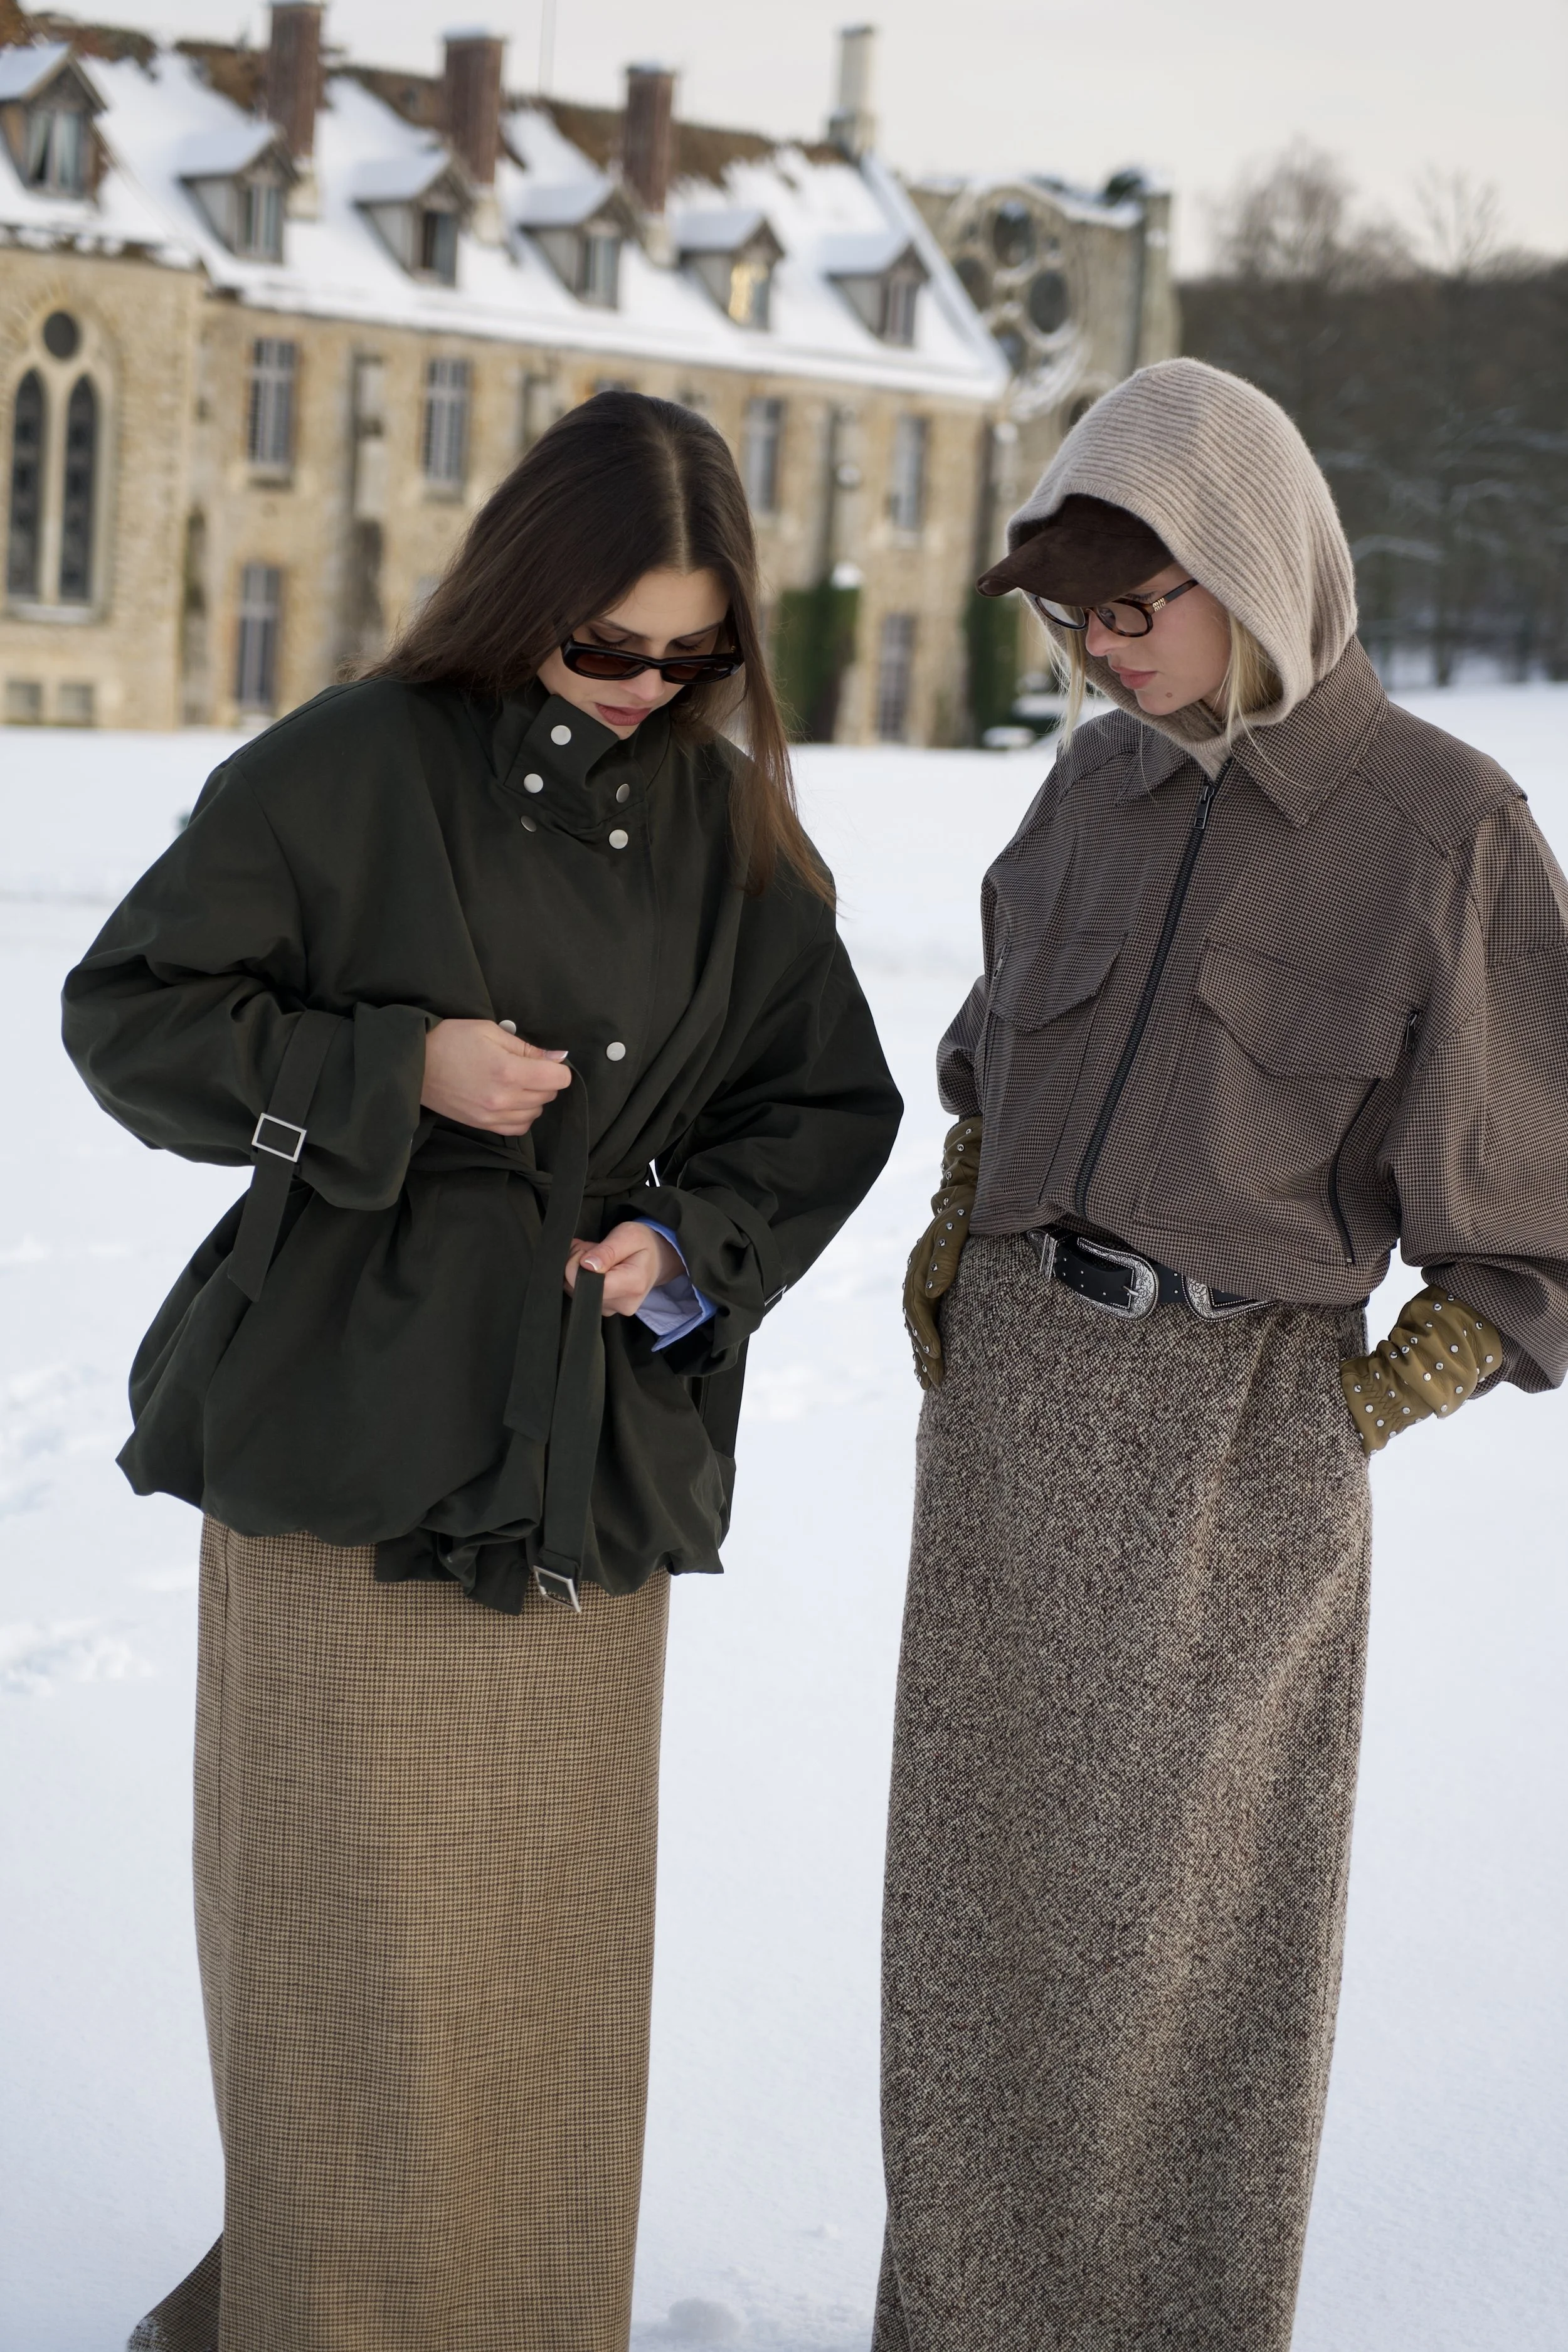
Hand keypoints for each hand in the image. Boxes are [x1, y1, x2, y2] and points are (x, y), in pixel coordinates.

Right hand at [421, 1020, 570, 1135]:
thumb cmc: (450, 1039)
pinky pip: (517, 1128)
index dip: (557, 1067)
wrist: (414, 1063)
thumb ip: (526, 1047)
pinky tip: (512, 1100)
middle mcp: (504, 1098)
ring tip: (516, 1082)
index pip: (557, 1079)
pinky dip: (522, 1115)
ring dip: (534, 1098)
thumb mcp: (489, 1030)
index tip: (545, 1060)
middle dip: (545, 1080)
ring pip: (535, 1113)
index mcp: (508, 1071)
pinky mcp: (481, 1125)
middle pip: (548, 1095)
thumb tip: (558, 1057)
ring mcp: (492, 1115)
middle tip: (526, 1066)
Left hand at [565, 1222, 682, 1317]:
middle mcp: (623, 1304)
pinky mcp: (606, 1309)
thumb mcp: (629, 1235)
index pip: (589, 1284)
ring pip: (576, 1291)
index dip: (578, 1264)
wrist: (657, 1258)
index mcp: (632, 1285)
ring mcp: (613, 1309)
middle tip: (593, 1249)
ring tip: (597, 1257)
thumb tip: (586, 1265)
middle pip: (579, 1288)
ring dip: (579, 1270)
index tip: (587, 1248)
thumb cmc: (643, 1244)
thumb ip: (607, 1251)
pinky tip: (595, 1268)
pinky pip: (581, 1294)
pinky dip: (582, 1278)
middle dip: (577, 1264)